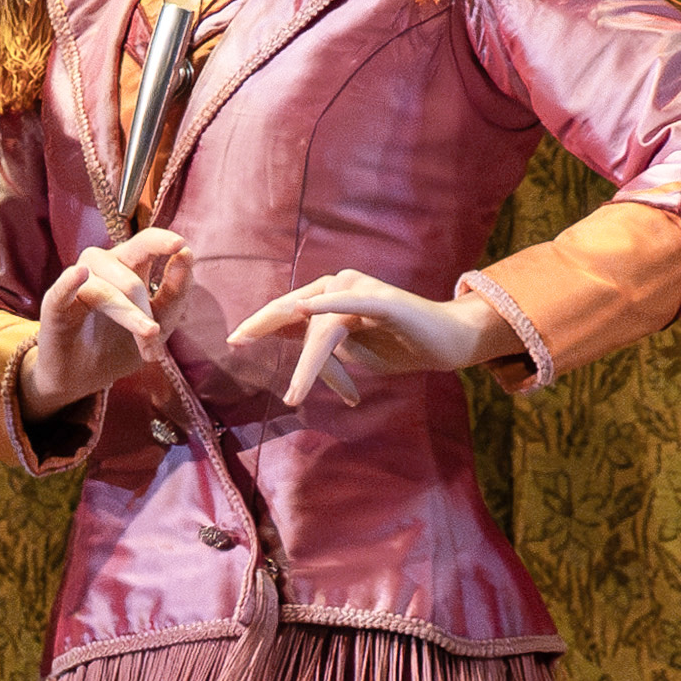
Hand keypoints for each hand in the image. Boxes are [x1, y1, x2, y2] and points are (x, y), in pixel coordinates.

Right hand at [16, 228, 189, 420]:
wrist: (81, 380)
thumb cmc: (117, 347)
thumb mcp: (157, 326)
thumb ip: (174, 295)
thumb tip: (187, 255)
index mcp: (128, 267)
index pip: (146, 243)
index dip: (165, 243)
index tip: (185, 251)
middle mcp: (103, 269)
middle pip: (128, 252)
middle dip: (149, 278)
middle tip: (156, 327)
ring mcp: (78, 285)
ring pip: (107, 285)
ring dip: (129, 312)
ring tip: (146, 336)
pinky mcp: (55, 306)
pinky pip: (62, 290)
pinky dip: (70, 282)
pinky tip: (79, 275)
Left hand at [227, 270, 510, 408]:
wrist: (445, 342)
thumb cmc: (398, 344)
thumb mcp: (350, 351)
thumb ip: (322, 348)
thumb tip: (294, 354)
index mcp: (331, 297)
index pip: (288, 312)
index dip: (260, 324)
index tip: (234, 340)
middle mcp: (341, 286)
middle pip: (295, 314)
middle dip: (264, 329)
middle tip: (237, 342)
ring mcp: (363, 291)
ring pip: (323, 330)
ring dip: (308, 366)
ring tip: (295, 394)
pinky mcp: (385, 302)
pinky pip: (353, 305)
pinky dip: (330, 308)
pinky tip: (307, 311)